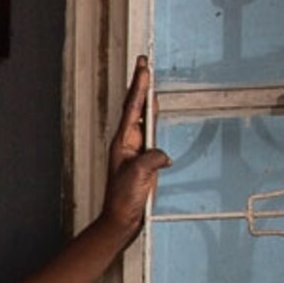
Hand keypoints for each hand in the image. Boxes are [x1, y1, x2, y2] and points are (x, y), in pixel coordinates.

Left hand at [104, 57, 171, 232]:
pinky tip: (157, 114)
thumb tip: (163, 154)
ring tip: (149, 80)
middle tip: (143, 63)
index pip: (133, 107)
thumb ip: (152, 158)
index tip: (143, 67)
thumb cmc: (123, 199)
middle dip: (140, 85)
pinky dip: (154, 118)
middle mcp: (126, 142)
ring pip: (142, 118)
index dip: (139, 86)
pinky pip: (150, 133)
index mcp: (122, 142)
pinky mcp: (142, 159)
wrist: (120, 219)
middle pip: (135, 107)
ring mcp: (134, 150)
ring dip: (147, 99)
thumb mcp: (138, 175)